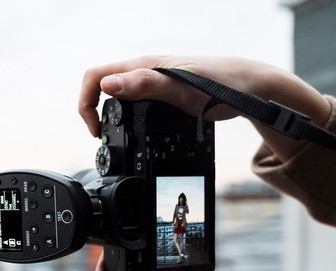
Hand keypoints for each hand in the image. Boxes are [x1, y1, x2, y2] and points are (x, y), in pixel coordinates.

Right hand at [79, 55, 331, 162]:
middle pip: (102, 88)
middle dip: (95, 113)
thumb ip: (143, 84)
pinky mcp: (163, 95)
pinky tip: (138, 133)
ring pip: (117, 98)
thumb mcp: (179, 87)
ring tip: (117, 139)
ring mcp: (153, 84)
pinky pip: (135, 106)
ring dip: (110, 117)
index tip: (97, 131)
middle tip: (103, 138)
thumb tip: (107, 86)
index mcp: (142, 67)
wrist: (249, 88)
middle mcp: (143, 73)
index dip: (86, 104)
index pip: (94, 77)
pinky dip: (128, 121)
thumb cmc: (220, 84)